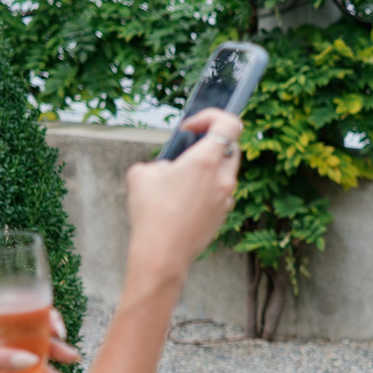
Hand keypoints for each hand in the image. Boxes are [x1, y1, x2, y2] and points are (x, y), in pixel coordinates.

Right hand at [126, 109, 241, 283]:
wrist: (162, 254)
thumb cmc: (151, 214)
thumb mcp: (141, 175)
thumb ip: (159, 162)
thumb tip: (168, 169)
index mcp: (207, 161)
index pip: (229, 123)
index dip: (210, 117)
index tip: (189, 129)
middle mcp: (223, 178)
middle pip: (231, 146)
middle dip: (211, 142)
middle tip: (187, 151)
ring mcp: (227, 198)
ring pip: (226, 171)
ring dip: (208, 167)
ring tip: (181, 178)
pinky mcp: (223, 215)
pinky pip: (220, 192)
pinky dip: (207, 188)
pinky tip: (184, 200)